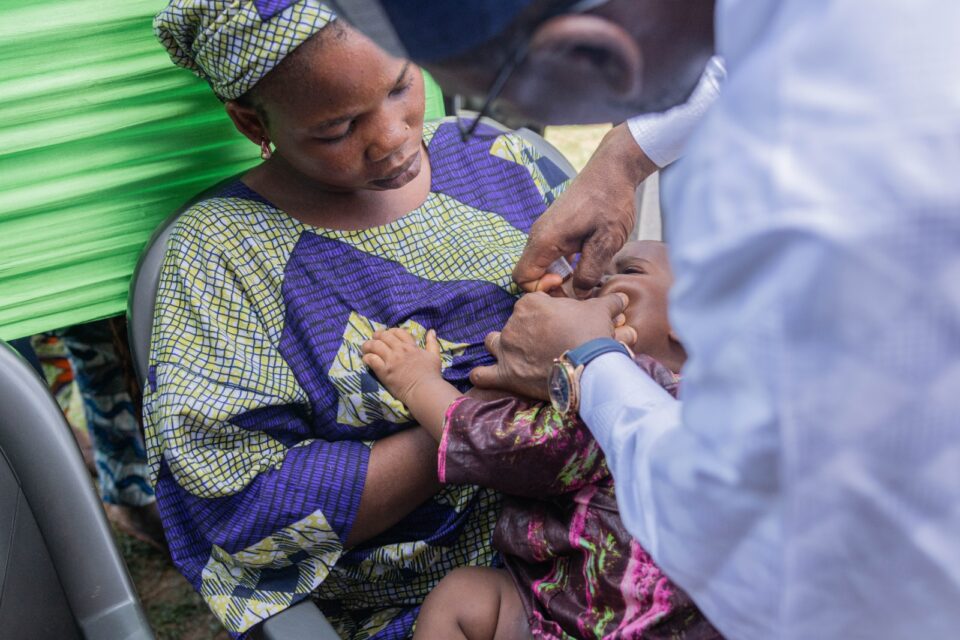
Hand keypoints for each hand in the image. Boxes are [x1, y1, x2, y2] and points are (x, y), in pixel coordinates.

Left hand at [362, 328, 441, 405]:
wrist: (424, 390)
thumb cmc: (431, 375)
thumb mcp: (435, 356)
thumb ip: (432, 343)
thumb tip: (431, 331)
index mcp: (410, 346)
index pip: (397, 331)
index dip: (390, 331)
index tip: (387, 335)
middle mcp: (399, 350)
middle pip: (384, 336)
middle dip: (376, 336)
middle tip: (374, 340)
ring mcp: (391, 360)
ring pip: (374, 345)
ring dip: (368, 345)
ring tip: (365, 348)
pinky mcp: (384, 371)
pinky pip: (371, 359)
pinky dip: (367, 357)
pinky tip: (366, 359)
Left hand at [470, 292, 636, 398]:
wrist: (589, 367)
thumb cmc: (592, 334)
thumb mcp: (601, 311)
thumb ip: (608, 301)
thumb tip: (621, 297)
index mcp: (530, 303)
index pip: (531, 304)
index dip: (544, 313)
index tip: (556, 322)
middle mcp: (513, 323)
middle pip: (514, 324)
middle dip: (526, 331)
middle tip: (545, 343)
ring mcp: (507, 349)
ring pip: (493, 343)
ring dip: (500, 347)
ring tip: (512, 353)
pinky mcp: (506, 374)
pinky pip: (483, 375)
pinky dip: (482, 375)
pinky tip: (482, 375)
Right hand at [514, 123, 656, 296]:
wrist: (613, 170)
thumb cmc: (610, 200)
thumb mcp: (606, 241)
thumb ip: (589, 271)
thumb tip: (579, 294)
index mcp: (545, 239)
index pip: (521, 278)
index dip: (540, 289)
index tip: (566, 284)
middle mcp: (538, 235)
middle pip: (528, 274)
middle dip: (550, 287)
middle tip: (579, 286)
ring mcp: (545, 231)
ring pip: (539, 265)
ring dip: (557, 276)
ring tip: (584, 275)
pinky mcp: (554, 229)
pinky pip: (548, 255)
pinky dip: (562, 266)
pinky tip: (584, 263)